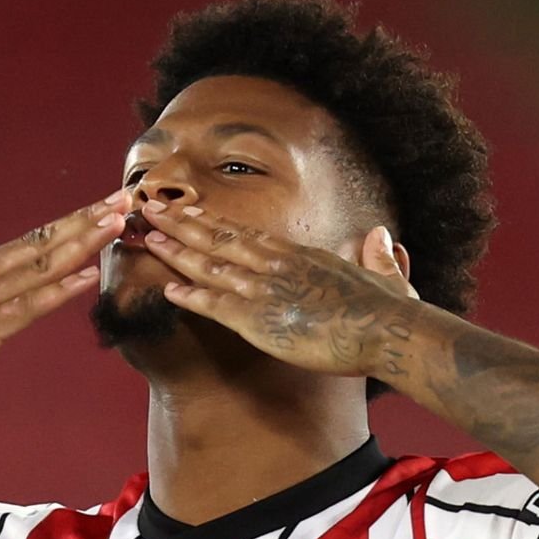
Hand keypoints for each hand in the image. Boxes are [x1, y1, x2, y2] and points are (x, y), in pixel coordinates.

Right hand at [0, 190, 129, 423]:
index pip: (33, 239)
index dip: (73, 221)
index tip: (105, 204)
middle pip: (44, 242)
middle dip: (87, 220)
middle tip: (125, 198)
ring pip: (41, 266)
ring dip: (83, 244)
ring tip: (117, 223)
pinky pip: (28, 307)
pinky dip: (61, 289)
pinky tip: (89, 275)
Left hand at [141, 202, 420, 378]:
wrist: (386, 330)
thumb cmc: (389, 311)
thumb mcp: (385, 276)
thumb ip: (378, 257)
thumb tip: (382, 237)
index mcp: (302, 255)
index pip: (249, 234)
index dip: (216, 222)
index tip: (191, 210)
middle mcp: (278, 265)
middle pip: (221, 238)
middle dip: (183, 222)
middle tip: (152, 208)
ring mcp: (265, 290)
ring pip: (210, 265)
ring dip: (177, 251)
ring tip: (149, 238)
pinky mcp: (259, 319)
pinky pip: (215, 305)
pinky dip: (190, 296)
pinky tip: (167, 290)